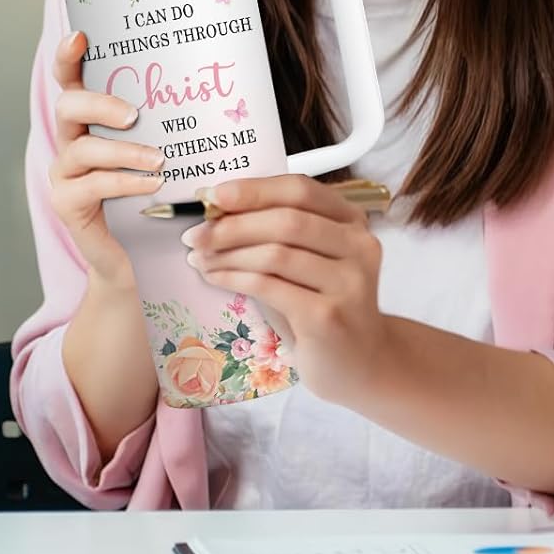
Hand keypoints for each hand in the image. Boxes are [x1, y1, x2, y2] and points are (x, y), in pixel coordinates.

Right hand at [48, 30, 162, 288]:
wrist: (137, 257)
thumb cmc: (153, 197)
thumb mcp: (158, 151)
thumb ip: (162, 124)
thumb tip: (202, 84)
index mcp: (86, 122)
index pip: (70, 81)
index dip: (67, 57)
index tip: (80, 36)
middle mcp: (68, 142)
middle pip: (67, 108)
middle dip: (99, 105)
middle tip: (133, 114)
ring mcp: (63, 174)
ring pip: (82, 150)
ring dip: (124, 151)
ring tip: (159, 160)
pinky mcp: (67, 204)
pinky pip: (93, 186)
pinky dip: (125, 182)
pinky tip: (151, 185)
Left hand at [182, 174, 388, 404]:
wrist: (358, 365)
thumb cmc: (319, 305)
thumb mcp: (304, 260)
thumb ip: (274, 232)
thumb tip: (215, 212)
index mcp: (351, 220)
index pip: (299, 189)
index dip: (252, 190)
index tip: (211, 196)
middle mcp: (359, 246)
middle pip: (286, 220)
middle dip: (231, 225)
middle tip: (195, 234)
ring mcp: (349, 282)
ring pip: (276, 254)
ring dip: (228, 254)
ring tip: (200, 258)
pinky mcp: (329, 316)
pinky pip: (270, 286)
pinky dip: (233, 278)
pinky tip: (214, 278)